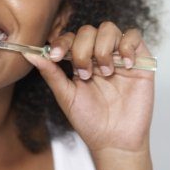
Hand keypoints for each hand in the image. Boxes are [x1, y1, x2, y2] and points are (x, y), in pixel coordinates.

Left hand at [23, 22, 154, 153]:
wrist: (114, 141)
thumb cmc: (90, 121)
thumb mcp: (66, 96)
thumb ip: (51, 73)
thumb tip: (29, 54)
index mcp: (81, 61)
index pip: (71, 38)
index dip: (62, 42)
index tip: (56, 56)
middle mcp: (99, 55)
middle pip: (89, 30)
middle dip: (83, 49)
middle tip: (85, 74)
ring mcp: (119, 56)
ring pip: (109, 28)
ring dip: (103, 48)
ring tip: (105, 72)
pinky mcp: (140, 60)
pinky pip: (134, 36)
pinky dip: (127, 46)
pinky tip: (124, 66)